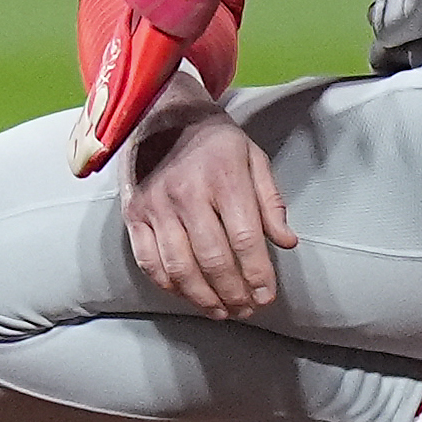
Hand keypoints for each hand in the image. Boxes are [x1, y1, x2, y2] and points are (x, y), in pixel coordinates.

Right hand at [122, 77, 298, 317]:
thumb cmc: (214, 139)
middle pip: (213, 259)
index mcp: (223, 177)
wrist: (159, 111)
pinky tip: (189, 295)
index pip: (245, 238)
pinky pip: (149, 261)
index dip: (258, 273)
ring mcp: (156, 206)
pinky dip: (170, 286)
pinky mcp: (134, 214)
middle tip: (247, 308)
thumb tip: (287, 243)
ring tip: (222, 310)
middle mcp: (187, 194)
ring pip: (179, 267)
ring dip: (203, 297)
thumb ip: (271, 201)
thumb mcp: (252, 157)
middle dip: (234, 292)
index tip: (268, 296)